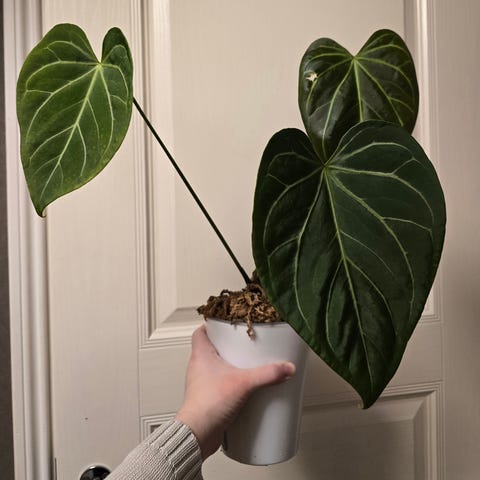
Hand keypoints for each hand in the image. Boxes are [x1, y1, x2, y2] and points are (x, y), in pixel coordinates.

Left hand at [175, 324, 295, 459]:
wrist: (197, 433)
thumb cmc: (207, 405)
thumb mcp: (244, 383)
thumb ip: (268, 374)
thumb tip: (285, 367)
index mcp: (201, 355)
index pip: (200, 332)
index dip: (211, 325)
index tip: (224, 321)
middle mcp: (198, 367)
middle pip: (209, 348)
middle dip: (225, 344)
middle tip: (240, 342)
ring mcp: (202, 383)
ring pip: (214, 367)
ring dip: (228, 364)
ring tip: (245, 364)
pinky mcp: (208, 397)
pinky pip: (218, 384)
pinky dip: (229, 383)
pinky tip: (243, 387)